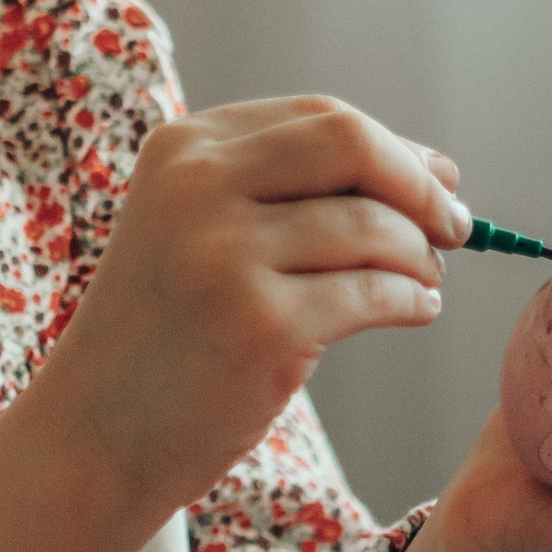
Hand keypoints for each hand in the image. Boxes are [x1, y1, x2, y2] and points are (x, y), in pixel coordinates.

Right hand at [38, 96, 464, 521]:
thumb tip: (434, 169)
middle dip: (420, 185)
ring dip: (419, 256)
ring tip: (423, 282)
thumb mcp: (201, 229)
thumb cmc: (168, 333)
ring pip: (373, 226)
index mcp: (183, 149)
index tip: (437, 183)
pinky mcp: (260, 325)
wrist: (96, 433)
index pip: (321, 117)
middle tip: (455, 226)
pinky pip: (374, 294)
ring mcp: (225, 255)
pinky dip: (411, 300)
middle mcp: (198, 187)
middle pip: (352, 144)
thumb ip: (292, 188)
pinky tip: (414, 310)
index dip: (395, 149)